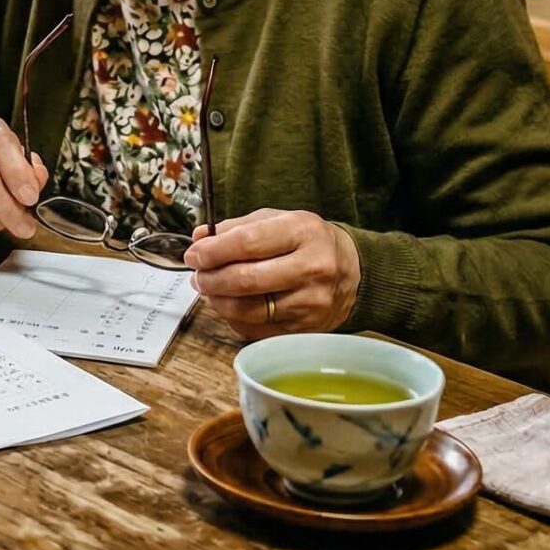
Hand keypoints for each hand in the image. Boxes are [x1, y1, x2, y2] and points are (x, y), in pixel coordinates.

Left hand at [184, 208, 361, 340]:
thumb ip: (236, 227)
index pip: (247, 243)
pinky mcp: (305, 329)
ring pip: (246, 309)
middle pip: (245, 280)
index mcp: (303, 232)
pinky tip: (230, 303)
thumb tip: (198, 238)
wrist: (355, 273)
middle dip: (210, 278)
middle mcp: (311, 268)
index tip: (193, 254)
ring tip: (208, 288)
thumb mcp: (278, 220)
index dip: (212, 251)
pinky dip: (233, 317)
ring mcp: (310, 303)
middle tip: (197, 274)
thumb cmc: (308, 243)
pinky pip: (255, 328)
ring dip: (216, 300)